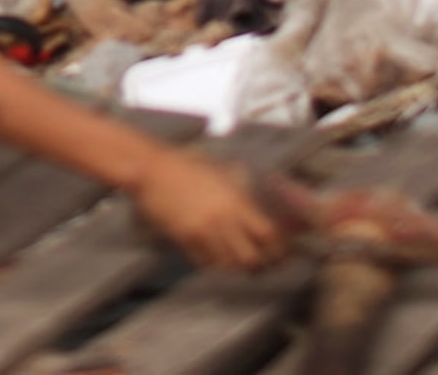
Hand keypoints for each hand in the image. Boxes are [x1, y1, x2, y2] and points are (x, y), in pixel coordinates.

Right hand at [131, 146, 289, 271]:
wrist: (154, 169)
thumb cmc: (190, 169)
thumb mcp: (224, 177)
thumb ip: (245, 198)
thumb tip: (271, 214)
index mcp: (236, 200)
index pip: (268, 234)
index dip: (279, 249)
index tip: (282, 254)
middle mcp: (222, 217)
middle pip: (251, 257)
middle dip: (260, 266)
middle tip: (262, 266)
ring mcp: (203, 229)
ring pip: (229, 264)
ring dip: (237, 268)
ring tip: (241, 266)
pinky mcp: (184, 237)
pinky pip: (205, 262)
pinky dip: (214, 265)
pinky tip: (216, 258)